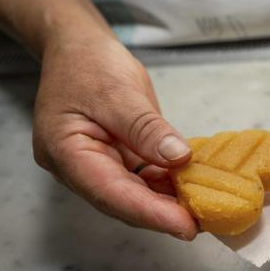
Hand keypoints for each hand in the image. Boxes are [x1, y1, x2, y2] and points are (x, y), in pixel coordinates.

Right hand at [33, 30, 197, 240]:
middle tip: (205, 219)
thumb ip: (146, 128)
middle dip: (160, 213)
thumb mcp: (119, 90)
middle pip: (118, 200)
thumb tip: (178, 158)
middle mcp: (73, 167)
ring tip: (203, 206)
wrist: (74, 45)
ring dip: (163, 202)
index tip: (186, 225)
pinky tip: (187, 185)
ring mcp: (89, 165)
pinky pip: (134, 179)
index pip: (109, 192)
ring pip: (128, 194)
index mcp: (63, 151)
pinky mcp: (107, 159)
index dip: (149, 213)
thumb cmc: (87, 62)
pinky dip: (160, 184)